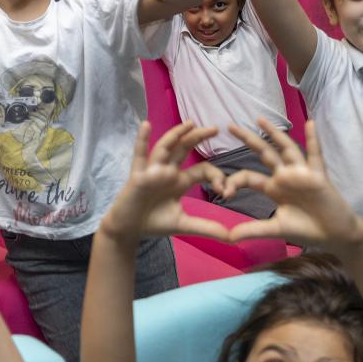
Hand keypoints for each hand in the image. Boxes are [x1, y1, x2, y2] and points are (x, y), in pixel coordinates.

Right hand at [98, 122, 228, 243]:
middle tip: (215, 128)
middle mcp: (167, 171)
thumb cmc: (154, 223)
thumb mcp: (184, 224)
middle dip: (198, 137)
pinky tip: (146, 125)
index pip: (202, 170)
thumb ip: (207, 228)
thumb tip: (232, 238)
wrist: (130, 229)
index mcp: (180, 181)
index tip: (226, 191)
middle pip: (184, 149)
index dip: (216, 176)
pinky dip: (142, 139)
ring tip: (190, 124)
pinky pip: (139, 154)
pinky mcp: (138, 174)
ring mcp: (152, 171)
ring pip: (165, 147)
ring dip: (176, 134)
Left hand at [222, 120, 362, 248]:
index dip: (233, 182)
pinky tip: (310, 123)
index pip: (247, 176)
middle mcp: (284, 176)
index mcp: (272, 187)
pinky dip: (313, 139)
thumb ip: (253, 230)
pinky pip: (315, 155)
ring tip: (259, 119)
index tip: (223, 193)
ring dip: (274, 133)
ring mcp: (301, 174)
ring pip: (285, 148)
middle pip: (263, 153)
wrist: (335, 236)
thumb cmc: (308, 230)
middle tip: (230, 126)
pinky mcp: (317, 176)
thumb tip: (229, 237)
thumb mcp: (276, 229)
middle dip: (247, 139)